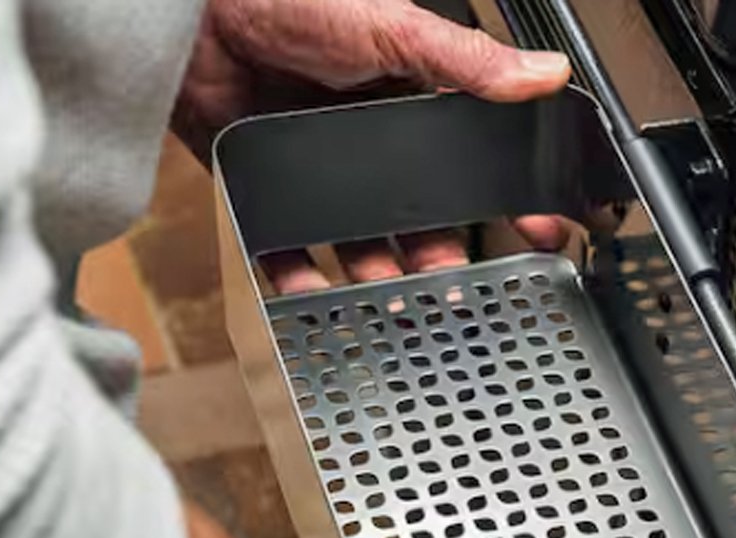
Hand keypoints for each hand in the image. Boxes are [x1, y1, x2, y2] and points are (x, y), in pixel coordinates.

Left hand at [175, 0, 572, 290]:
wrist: (191, 13)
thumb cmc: (289, 0)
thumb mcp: (393, 27)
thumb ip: (466, 61)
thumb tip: (544, 73)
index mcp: (408, 103)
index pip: (468, 166)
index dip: (502, 202)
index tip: (534, 235)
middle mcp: (368, 144)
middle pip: (416, 220)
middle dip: (438, 261)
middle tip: (457, 293)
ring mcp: (319, 171)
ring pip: (360, 245)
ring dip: (379, 281)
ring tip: (396, 308)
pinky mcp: (269, 190)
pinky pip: (290, 250)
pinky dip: (302, 282)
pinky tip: (319, 302)